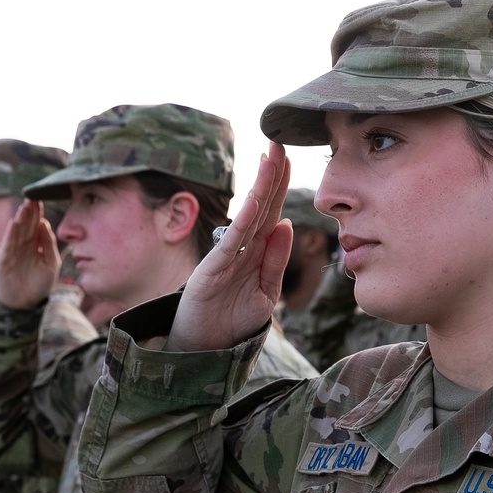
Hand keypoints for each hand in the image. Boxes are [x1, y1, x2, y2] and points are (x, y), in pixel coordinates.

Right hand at [0, 200, 60, 309]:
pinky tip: (14, 224)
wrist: (26, 304)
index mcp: (35, 243)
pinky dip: (10, 235)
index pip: (36, 223)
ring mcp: (11, 251)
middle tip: (31, 198)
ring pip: (16, 232)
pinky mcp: (2, 260)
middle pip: (26, 224)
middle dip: (28, 211)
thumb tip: (45, 223)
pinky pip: (6, 245)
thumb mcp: (51, 264)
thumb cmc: (40, 284)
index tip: (39, 198)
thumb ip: (49, 244)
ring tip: (24, 208)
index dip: (37, 212)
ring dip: (20, 220)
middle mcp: (22, 244)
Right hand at [166, 142, 293, 351]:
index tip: (289, 155)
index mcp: (255, 253)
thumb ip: (276, 260)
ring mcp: (225, 258)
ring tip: (270, 159)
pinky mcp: (212, 272)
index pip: (272, 212)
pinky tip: (255, 201)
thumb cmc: (231, 321)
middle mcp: (240, 249)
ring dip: (260, 188)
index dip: (280, 185)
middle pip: (261, 206)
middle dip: (271, 175)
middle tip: (279, 141)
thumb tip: (288, 223)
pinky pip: (232, 244)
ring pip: (248, 218)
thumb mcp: (264, 292)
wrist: (203, 351)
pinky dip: (244, 223)